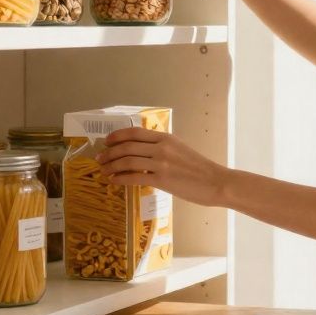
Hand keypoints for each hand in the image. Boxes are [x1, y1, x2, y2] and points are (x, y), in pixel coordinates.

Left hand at [97, 127, 230, 207]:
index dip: (117, 136)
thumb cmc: (199, 168)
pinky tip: (114, 180)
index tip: (106, 141)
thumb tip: (142, 153)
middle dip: (109, 152)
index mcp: (165, 137)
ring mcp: (160, 163)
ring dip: (111, 166)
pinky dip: (120, 178)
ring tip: (104, 170)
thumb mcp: (180, 149)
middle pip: (127, 146)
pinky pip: (134, 177)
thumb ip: (162, 148)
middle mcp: (161, 147)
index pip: (134, 133)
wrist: (215, 182)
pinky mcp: (161, 179)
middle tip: (100, 158)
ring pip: (127, 161)